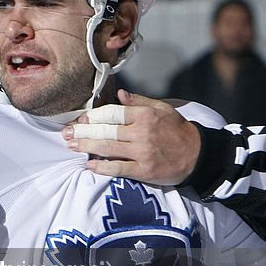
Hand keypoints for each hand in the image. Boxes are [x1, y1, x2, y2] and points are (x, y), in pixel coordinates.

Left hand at [62, 89, 199, 185]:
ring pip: (108, 148)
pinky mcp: (144, 171)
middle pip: (105, 130)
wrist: (199, 155)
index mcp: (145, 115)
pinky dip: (101, 167)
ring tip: (71, 146)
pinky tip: (89, 165)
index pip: (112, 113)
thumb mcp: (163, 109)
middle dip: (82, 132)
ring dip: (86, 146)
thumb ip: (140, 102)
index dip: (93, 116)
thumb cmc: (178, 130)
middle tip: (66, 134)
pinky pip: (117, 168)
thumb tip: (121, 94)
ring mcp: (142, 152)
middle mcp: (142, 133)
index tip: (81, 119)